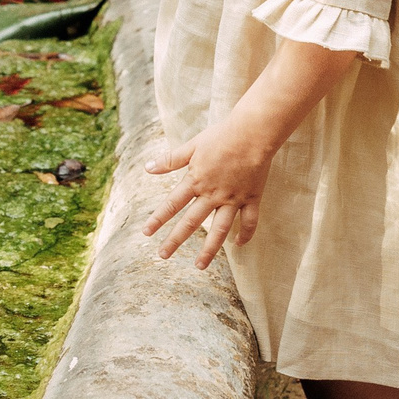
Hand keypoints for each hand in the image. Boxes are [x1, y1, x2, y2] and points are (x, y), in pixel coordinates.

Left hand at [142, 116, 277, 268]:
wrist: (252, 133)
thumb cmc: (221, 136)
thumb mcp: (192, 146)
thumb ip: (170, 160)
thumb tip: (147, 168)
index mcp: (196, 181)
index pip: (172, 205)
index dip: (158, 219)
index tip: (146, 233)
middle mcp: (212, 195)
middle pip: (191, 223)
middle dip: (175, 240)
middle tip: (163, 256)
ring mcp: (233, 199)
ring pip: (220, 230)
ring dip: (209, 250)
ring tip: (199, 265)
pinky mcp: (251, 198)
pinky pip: (249, 221)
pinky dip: (245, 234)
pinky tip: (238, 245)